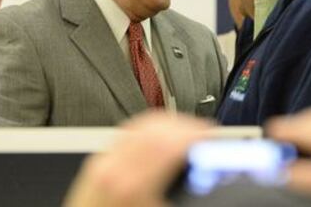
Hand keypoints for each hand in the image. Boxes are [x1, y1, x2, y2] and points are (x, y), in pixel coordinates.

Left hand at [63, 112, 213, 206]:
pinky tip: (162, 136)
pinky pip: (126, 133)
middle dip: (187, 125)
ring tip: (188, 133)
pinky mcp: (96, 164)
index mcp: (132, 186)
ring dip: (169, 123)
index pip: (170, 141)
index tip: (213, 135)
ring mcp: (101, 164)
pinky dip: (149, 128)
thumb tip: (204, 177)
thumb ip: (178, 186)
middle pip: (156, 128)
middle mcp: (113, 169)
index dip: (197, 132)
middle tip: (207, 133)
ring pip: (141, 125)